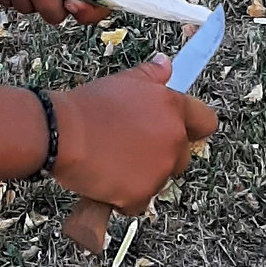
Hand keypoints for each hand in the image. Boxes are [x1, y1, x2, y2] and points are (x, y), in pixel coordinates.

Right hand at [51, 55, 218, 212]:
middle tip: (132, 147)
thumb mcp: (123, 81)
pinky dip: (125, 197)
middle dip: (162, 155)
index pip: (205, 121)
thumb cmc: (88, 106)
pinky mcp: (141, 194)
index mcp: (172, 108)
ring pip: (160, 179)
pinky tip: (106, 181)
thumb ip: (152, 75)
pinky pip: (139, 202)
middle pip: (182, 156)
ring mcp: (159, 169)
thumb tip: (166, 64)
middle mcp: (172, 139)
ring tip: (113, 161)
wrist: (61, 133)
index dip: (192, 126)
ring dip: (143, 175)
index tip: (181, 129)